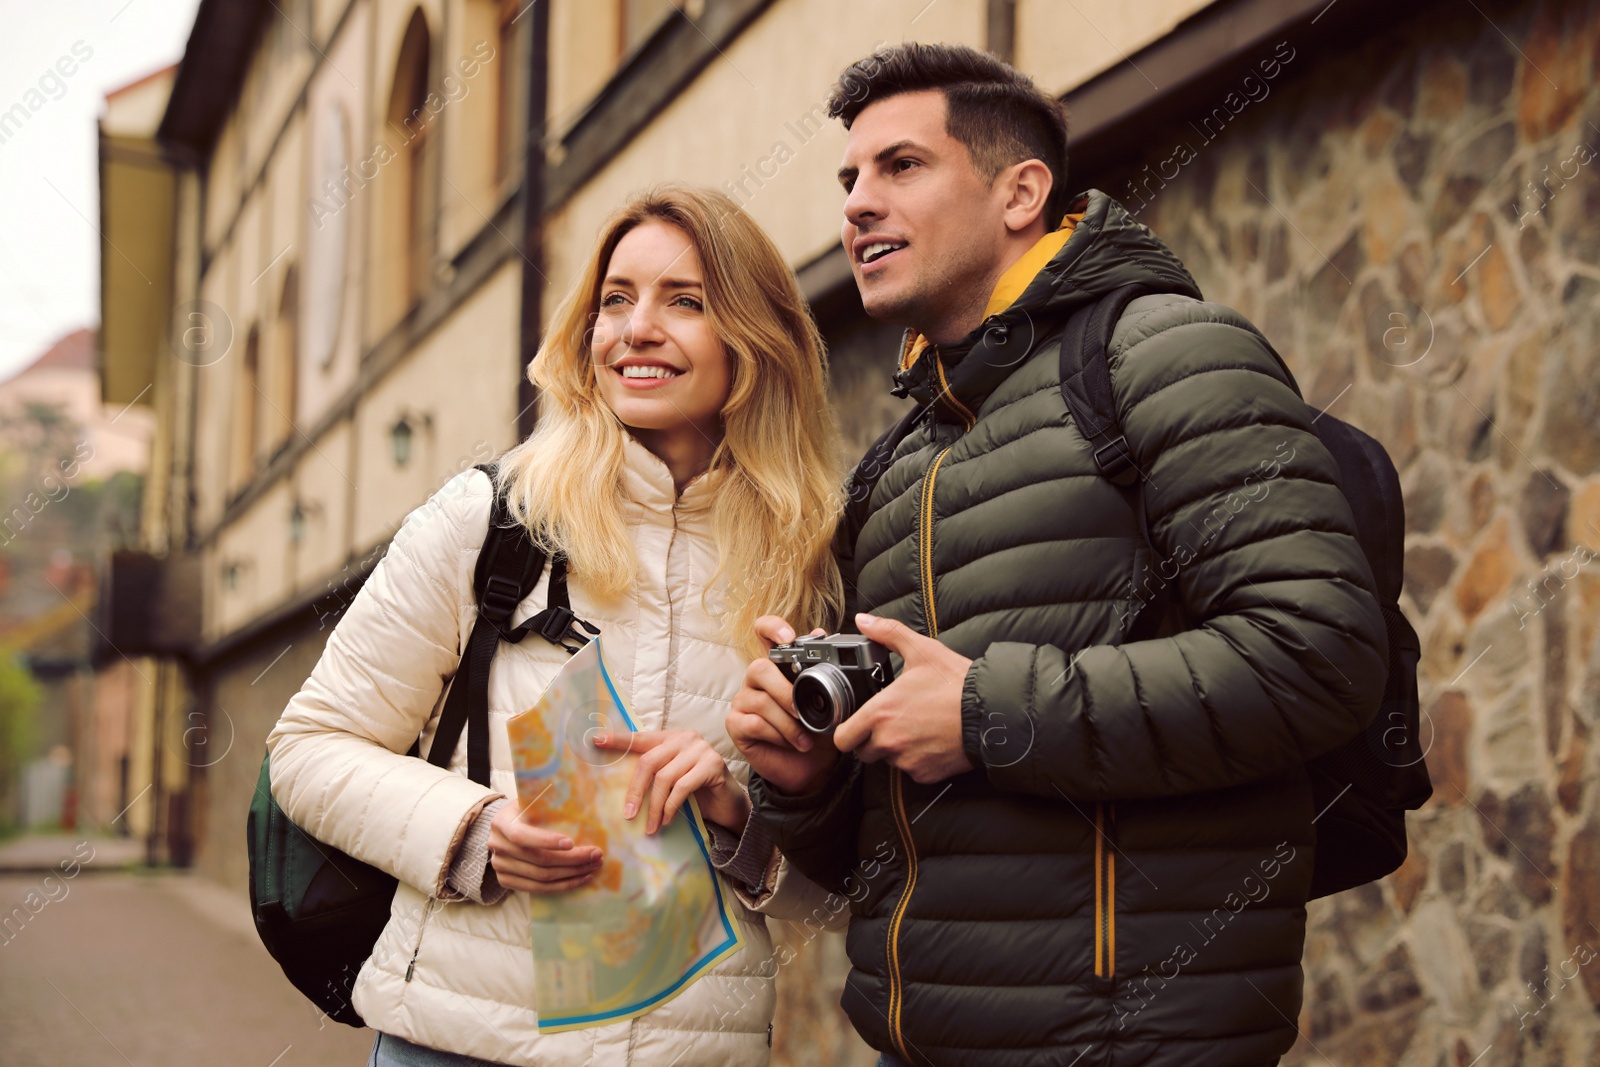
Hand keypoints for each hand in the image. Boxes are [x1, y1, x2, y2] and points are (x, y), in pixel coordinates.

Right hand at [487, 802, 601, 893]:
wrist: (504, 829)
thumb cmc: (525, 810)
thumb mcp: (530, 800)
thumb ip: (546, 799)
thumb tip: (580, 795)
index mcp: (502, 822)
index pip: (522, 836)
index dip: (546, 841)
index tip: (571, 842)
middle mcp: (498, 846)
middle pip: (538, 860)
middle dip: (572, 859)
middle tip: (597, 854)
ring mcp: (500, 866)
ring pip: (541, 877)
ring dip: (572, 874)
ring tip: (594, 865)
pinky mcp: (506, 881)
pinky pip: (538, 889)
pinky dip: (562, 886)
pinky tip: (581, 877)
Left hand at [592, 729, 747, 833]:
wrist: (729, 804)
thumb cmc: (696, 792)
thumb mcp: (671, 779)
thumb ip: (654, 773)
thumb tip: (619, 788)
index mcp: (671, 738)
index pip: (640, 738)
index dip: (618, 740)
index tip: (595, 740)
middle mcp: (686, 738)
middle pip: (649, 762)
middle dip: (636, 791)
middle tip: (629, 815)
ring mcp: (701, 749)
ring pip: (665, 778)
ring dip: (655, 807)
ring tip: (651, 826)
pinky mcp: (713, 764)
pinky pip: (682, 787)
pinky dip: (671, 807)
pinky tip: (667, 820)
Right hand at [727, 615, 839, 795]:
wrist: (813, 767)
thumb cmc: (817, 730)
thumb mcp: (828, 699)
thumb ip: (822, 668)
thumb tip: (820, 632)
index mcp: (778, 665)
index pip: (764, 632)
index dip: (772, 627)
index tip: (788, 637)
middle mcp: (757, 679)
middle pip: (759, 668)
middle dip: (784, 691)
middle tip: (801, 710)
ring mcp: (744, 700)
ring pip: (760, 701)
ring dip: (787, 723)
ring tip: (804, 738)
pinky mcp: (736, 724)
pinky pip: (753, 723)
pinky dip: (777, 735)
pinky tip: (791, 743)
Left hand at [832, 612, 974, 783]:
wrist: (992, 712)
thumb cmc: (957, 683)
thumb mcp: (922, 651)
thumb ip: (888, 633)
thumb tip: (864, 621)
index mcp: (881, 712)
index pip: (842, 738)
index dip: (847, 730)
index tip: (856, 723)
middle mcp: (889, 741)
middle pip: (863, 752)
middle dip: (871, 740)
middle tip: (890, 722)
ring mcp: (907, 761)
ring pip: (888, 761)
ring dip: (895, 749)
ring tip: (915, 728)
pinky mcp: (925, 774)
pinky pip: (911, 770)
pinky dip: (917, 760)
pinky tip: (930, 741)